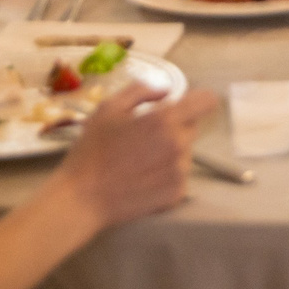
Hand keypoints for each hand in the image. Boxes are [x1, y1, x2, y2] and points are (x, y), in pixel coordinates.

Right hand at [54, 87, 218, 226]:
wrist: (82, 198)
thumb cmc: (92, 150)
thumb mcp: (109, 108)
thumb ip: (141, 91)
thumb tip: (166, 91)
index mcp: (165, 121)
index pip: (206, 101)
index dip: (196, 100)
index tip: (183, 105)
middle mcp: (179, 145)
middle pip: (191, 127)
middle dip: (175, 127)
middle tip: (145, 137)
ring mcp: (180, 172)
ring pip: (185, 152)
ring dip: (171, 152)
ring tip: (140, 161)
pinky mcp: (177, 194)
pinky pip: (179, 175)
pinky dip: (166, 175)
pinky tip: (142, 179)